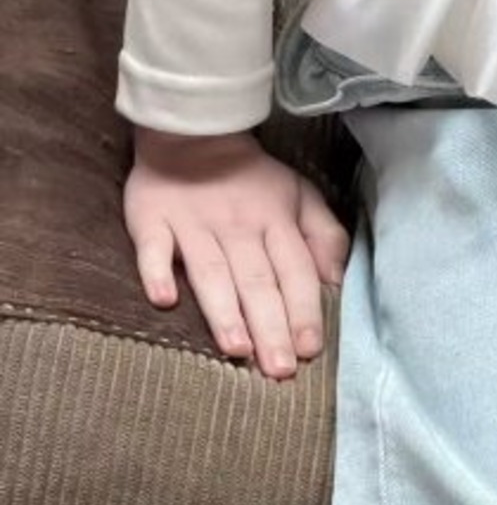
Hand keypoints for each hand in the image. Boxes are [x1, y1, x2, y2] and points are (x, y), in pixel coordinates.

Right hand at [124, 125, 350, 380]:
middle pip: (256, 281)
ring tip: (236, 348)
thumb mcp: (299, 195)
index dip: (303, 309)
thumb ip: (323, 236)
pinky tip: (164, 300)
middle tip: (278, 370)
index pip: (294, 271)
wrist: (193, 133)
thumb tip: (335, 283)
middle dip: (270, 326)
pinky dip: (156, 271)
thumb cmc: (252, 179)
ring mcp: (193, 223)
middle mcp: (237, 225)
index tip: (309, 350)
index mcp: (275, 220)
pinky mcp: (152, 218)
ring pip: (211, 271)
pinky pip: (153, 247)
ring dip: (223, 309)